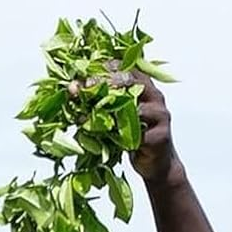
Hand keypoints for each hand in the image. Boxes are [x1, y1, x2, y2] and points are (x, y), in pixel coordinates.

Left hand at [71, 66, 183, 188]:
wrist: (156, 163)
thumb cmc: (134, 136)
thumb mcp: (118, 115)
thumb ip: (103, 102)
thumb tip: (72, 90)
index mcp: (144, 85)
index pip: (126, 67)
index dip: (104, 68)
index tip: (84, 74)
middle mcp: (154, 95)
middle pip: (130, 80)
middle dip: (104, 82)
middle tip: (84, 88)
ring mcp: (159, 114)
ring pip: (134, 107)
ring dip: (109, 111)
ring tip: (86, 116)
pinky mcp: (159, 136)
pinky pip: (138, 134)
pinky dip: (119, 136)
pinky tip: (104, 139)